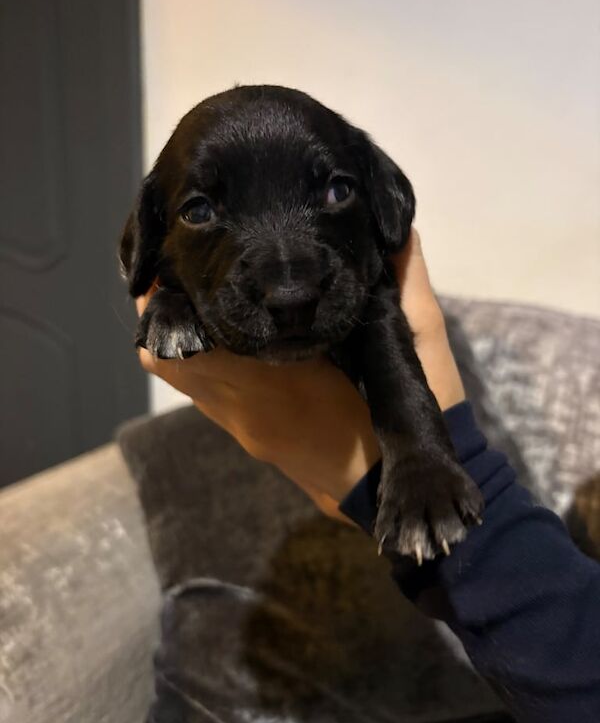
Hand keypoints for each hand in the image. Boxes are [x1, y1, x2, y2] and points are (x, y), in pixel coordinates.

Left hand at [136, 229, 464, 520]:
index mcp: (276, 387)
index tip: (179, 263)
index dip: (169, 305)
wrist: (387, 487)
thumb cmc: (401, 420)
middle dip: (162, 312)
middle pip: (165, 362)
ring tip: (196, 290)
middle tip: (179, 268)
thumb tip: (402, 236)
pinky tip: (224, 331)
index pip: (191, 347)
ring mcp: (240, 429)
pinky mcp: (247, 436)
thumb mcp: (418, 348)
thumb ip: (408, 286)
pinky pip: (203, 391)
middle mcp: (242, 411)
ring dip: (179, 335)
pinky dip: (199, 357)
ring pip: (181, 378)